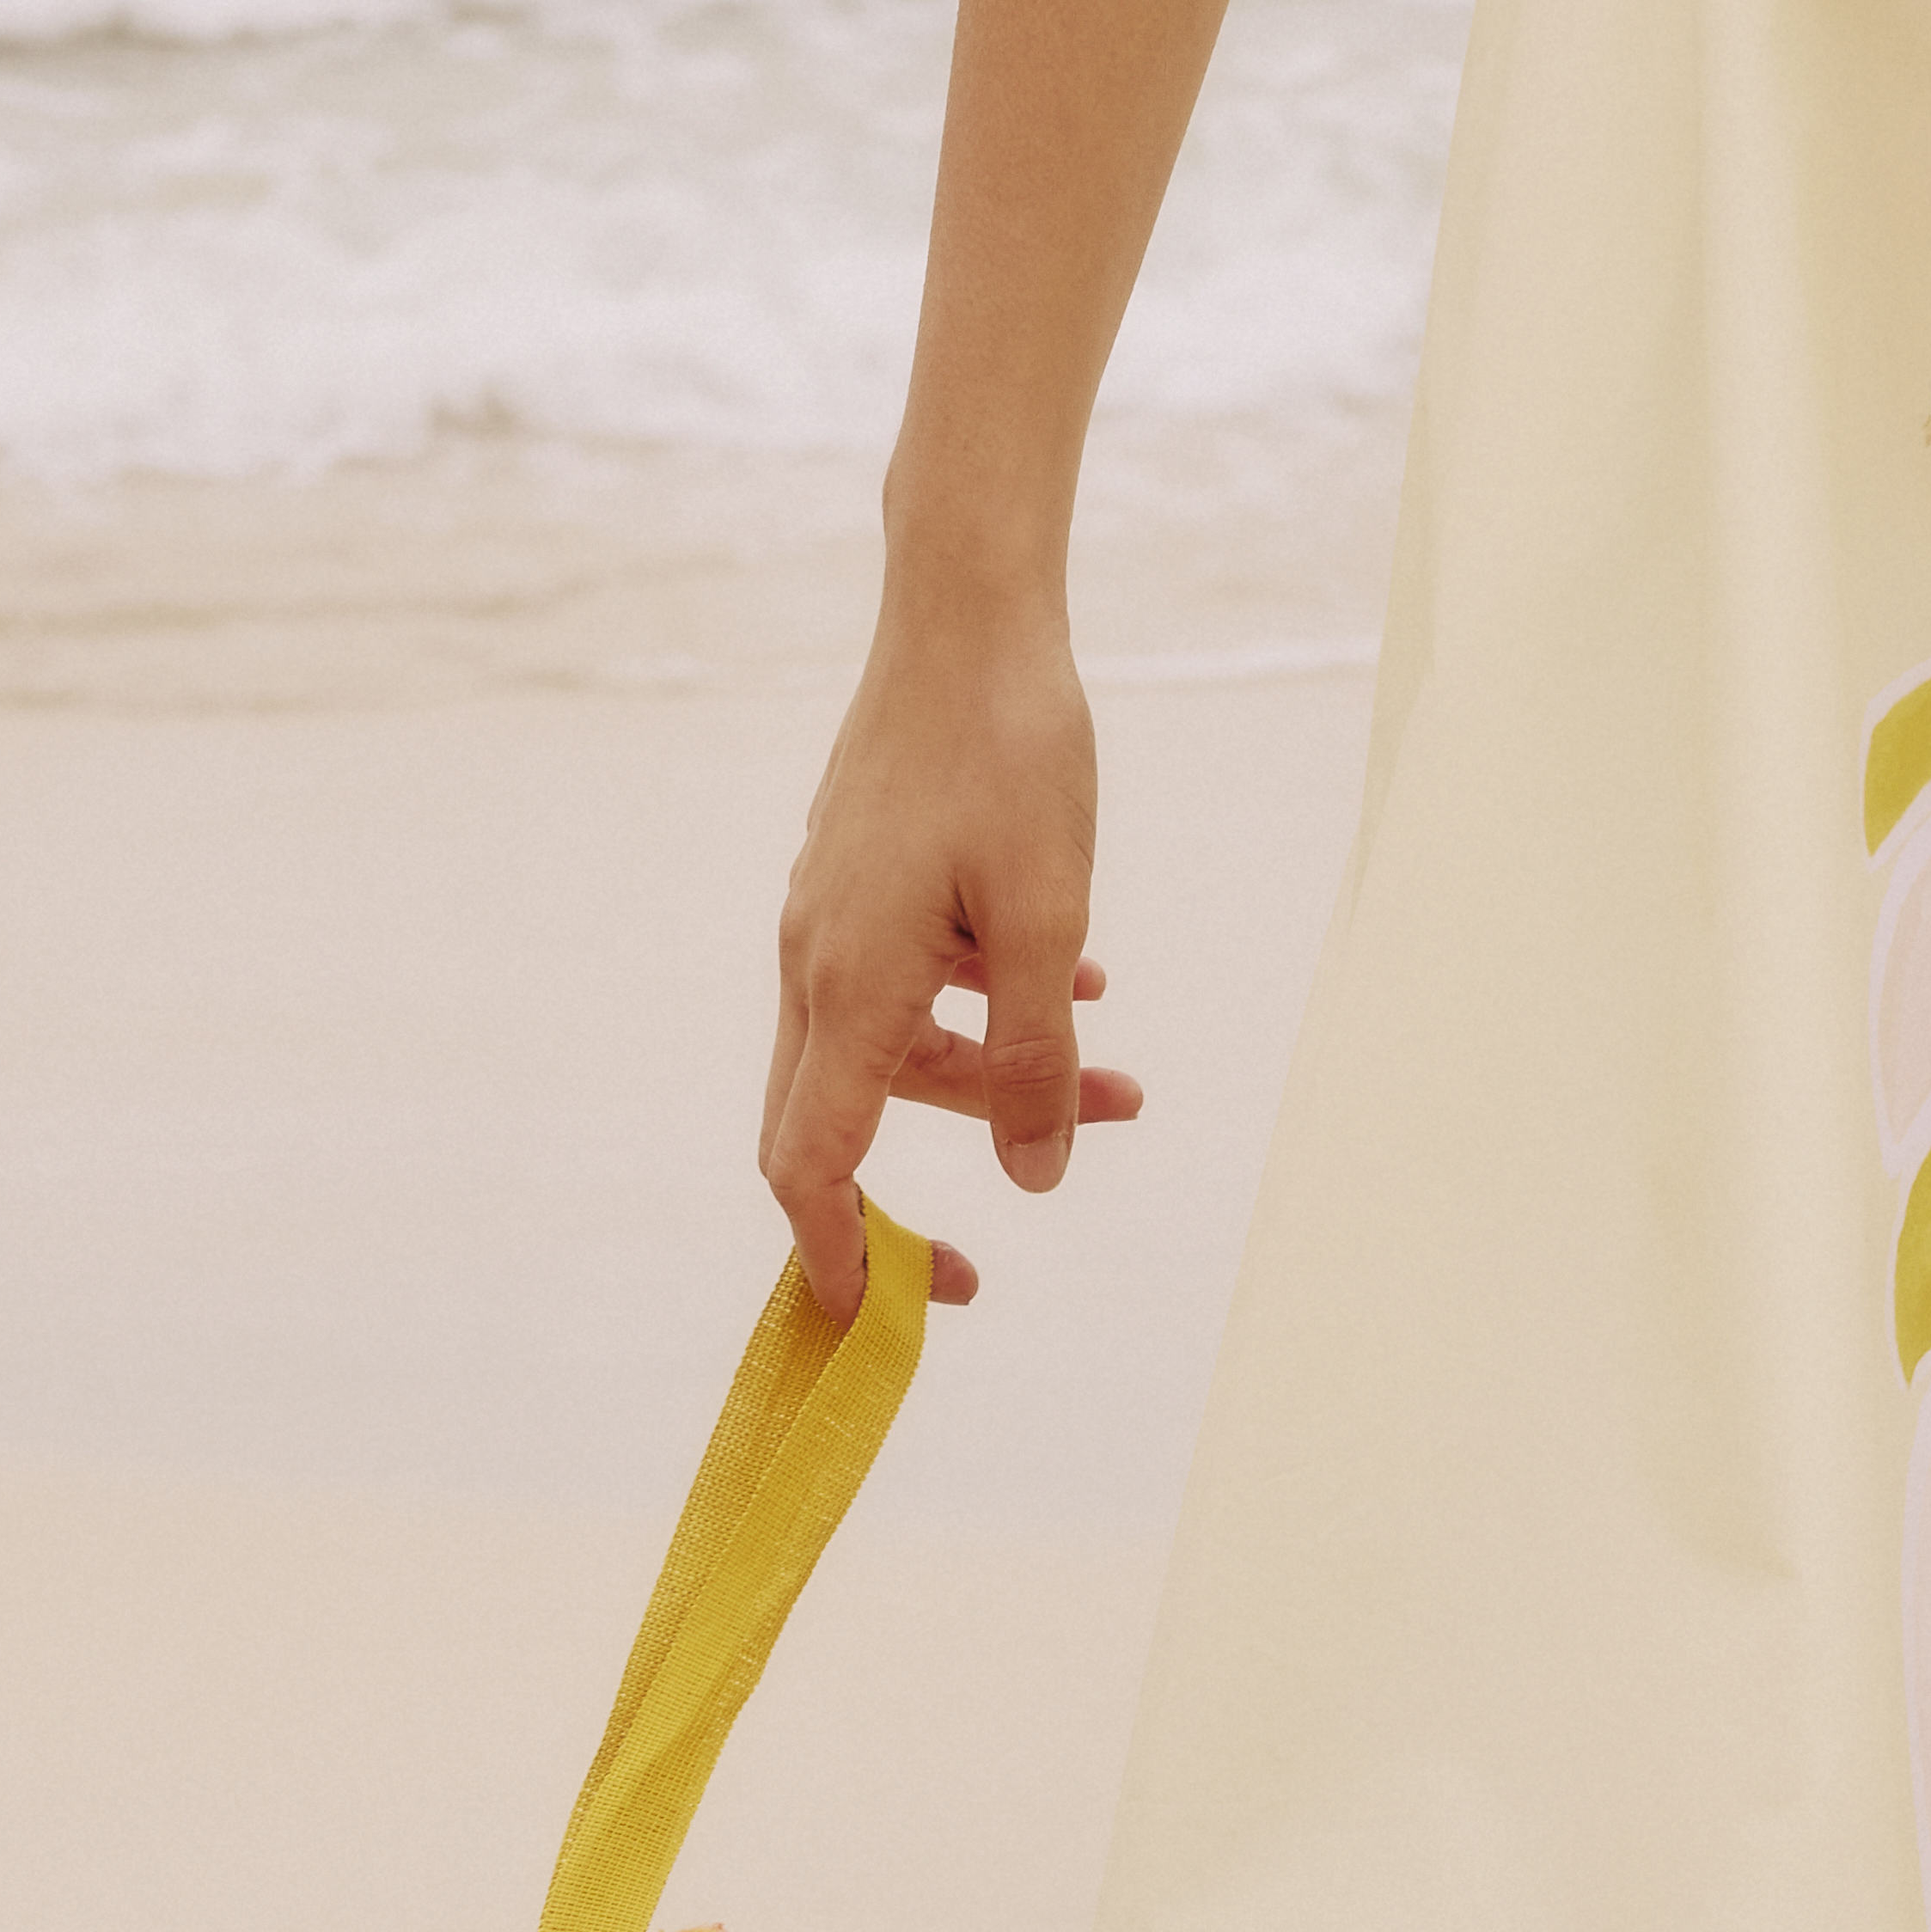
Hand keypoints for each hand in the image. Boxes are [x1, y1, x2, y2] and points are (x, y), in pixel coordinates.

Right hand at [760, 579, 1143, 1325]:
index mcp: (849, 987)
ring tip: (1121, 1085)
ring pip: (894, 1054)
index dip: (834, 1258)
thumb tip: (1036, 1177)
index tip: (871, 1324)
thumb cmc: (1010, 751)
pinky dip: (980, 1011)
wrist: (969, 607)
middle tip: (981, 1269)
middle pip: (838, 1128)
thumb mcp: (1050, 922)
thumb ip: (1036, 1061)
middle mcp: (816, 963)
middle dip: (910, 1203)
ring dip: (995, 1084)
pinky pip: (909, 986)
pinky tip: (1081, 990)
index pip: (810, 1167)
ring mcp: (830, 919)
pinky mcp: (861, 882)